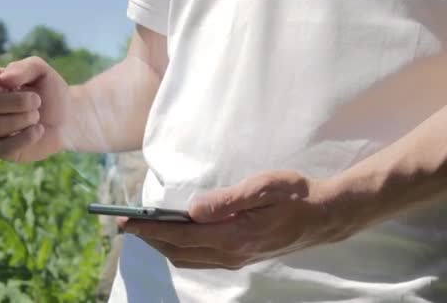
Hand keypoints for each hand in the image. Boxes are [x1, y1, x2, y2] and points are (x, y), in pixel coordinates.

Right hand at [0, 54, 70, 161]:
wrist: (68, 119)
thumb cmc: (50, 93)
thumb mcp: (42, 73)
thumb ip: (24, 68)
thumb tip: (2, 80)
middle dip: (15, 102)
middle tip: (37, 101)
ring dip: (21, 120)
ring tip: (37, 116)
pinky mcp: (0, 149)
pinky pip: (2, 148)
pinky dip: (25, 138)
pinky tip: (38, 130)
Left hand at [119, 170, 358, 269]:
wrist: (322, 216)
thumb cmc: (295, 195)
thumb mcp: (264, 187)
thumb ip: (227, 200)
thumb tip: (192, 209)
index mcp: (234, 236)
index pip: (179, 235)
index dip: (149, 229)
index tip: (126, 222)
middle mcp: (231, 253)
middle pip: (177, 251)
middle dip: (149, 238)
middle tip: (126, 224)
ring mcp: (234, 259)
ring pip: (186, 258)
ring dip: (162, 244)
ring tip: (144, 228)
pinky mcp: (238, 257)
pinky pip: (199, 258)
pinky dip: (179, 247)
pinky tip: (174, 235)